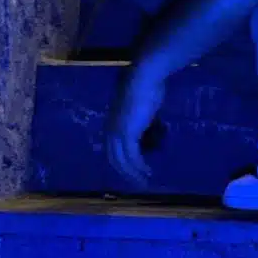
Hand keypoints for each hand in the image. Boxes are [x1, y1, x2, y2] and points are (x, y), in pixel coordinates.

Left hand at [106, 62, 166, 185]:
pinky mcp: (128, 134)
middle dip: (126, 173)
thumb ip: (140, 118)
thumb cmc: (145, 86)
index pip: (112, 149)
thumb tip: (146, 125)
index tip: (134, 169)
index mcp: (111, 123)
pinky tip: (147, 172)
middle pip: (114, 159)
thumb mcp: (141, 106)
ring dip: (133, 174)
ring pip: (122, 161)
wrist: (144, 76)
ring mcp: (118, 132)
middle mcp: (110, 130)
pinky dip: (139, 167)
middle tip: (138, 181)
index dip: (122, 161)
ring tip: (144, 181)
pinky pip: (132, 157)